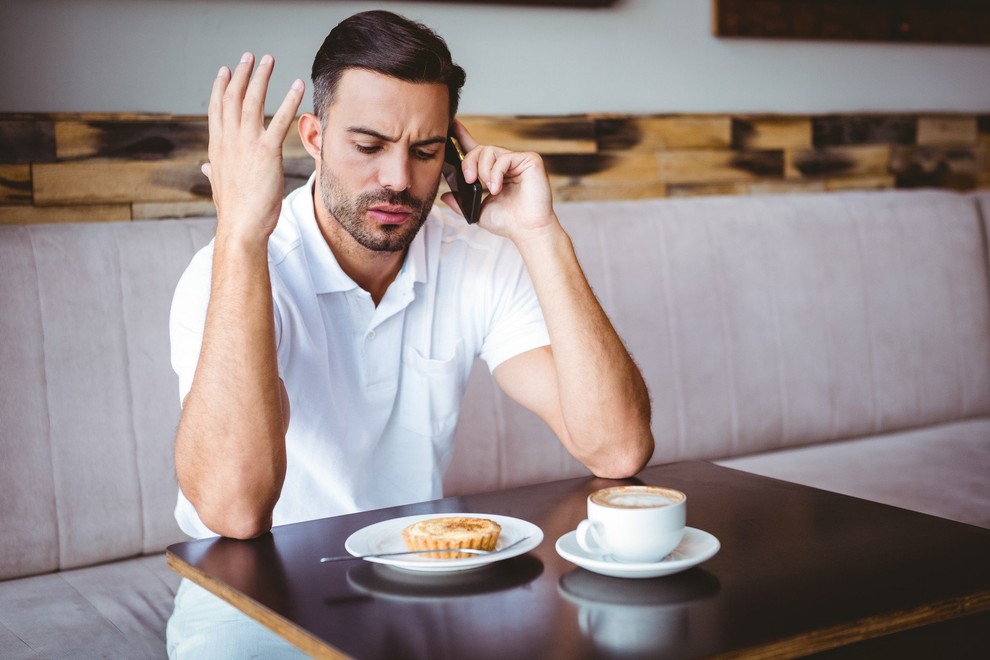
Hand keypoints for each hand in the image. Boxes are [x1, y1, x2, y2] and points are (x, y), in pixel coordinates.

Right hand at [203, 52, 303, 240]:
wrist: (241, 227)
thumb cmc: (234, 212)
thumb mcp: (219, 187)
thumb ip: (214, 172)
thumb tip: (206, 168)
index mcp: (217, 148)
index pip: (217, 110)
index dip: (221, 88)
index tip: (225, 71)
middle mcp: (228, 141)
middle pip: (232, 98)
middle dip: (242, 74)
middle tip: (250, 56)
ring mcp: (246, 144)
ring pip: (252, 101)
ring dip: (261, 78)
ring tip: (270, 60)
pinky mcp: (266, 151)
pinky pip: (279, 120)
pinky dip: (289, 100)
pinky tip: (297, 85)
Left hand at [443, 120, 556, 243]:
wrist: (528, 230)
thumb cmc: (508, 222)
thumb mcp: (477, 212)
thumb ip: (460, 203)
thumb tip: (444, 196)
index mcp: (494, 172)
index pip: (477, 150)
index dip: (463, 137)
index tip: (452, 125)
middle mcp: (506, 163)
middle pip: (480, 149)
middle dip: (469, 163)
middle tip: (469, 180)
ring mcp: (518, 160)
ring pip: (489, 150)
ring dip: (483, 170)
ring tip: (489, 188)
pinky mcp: (530, 160)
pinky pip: (504, 157)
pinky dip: (496, 173)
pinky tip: (497, 188)